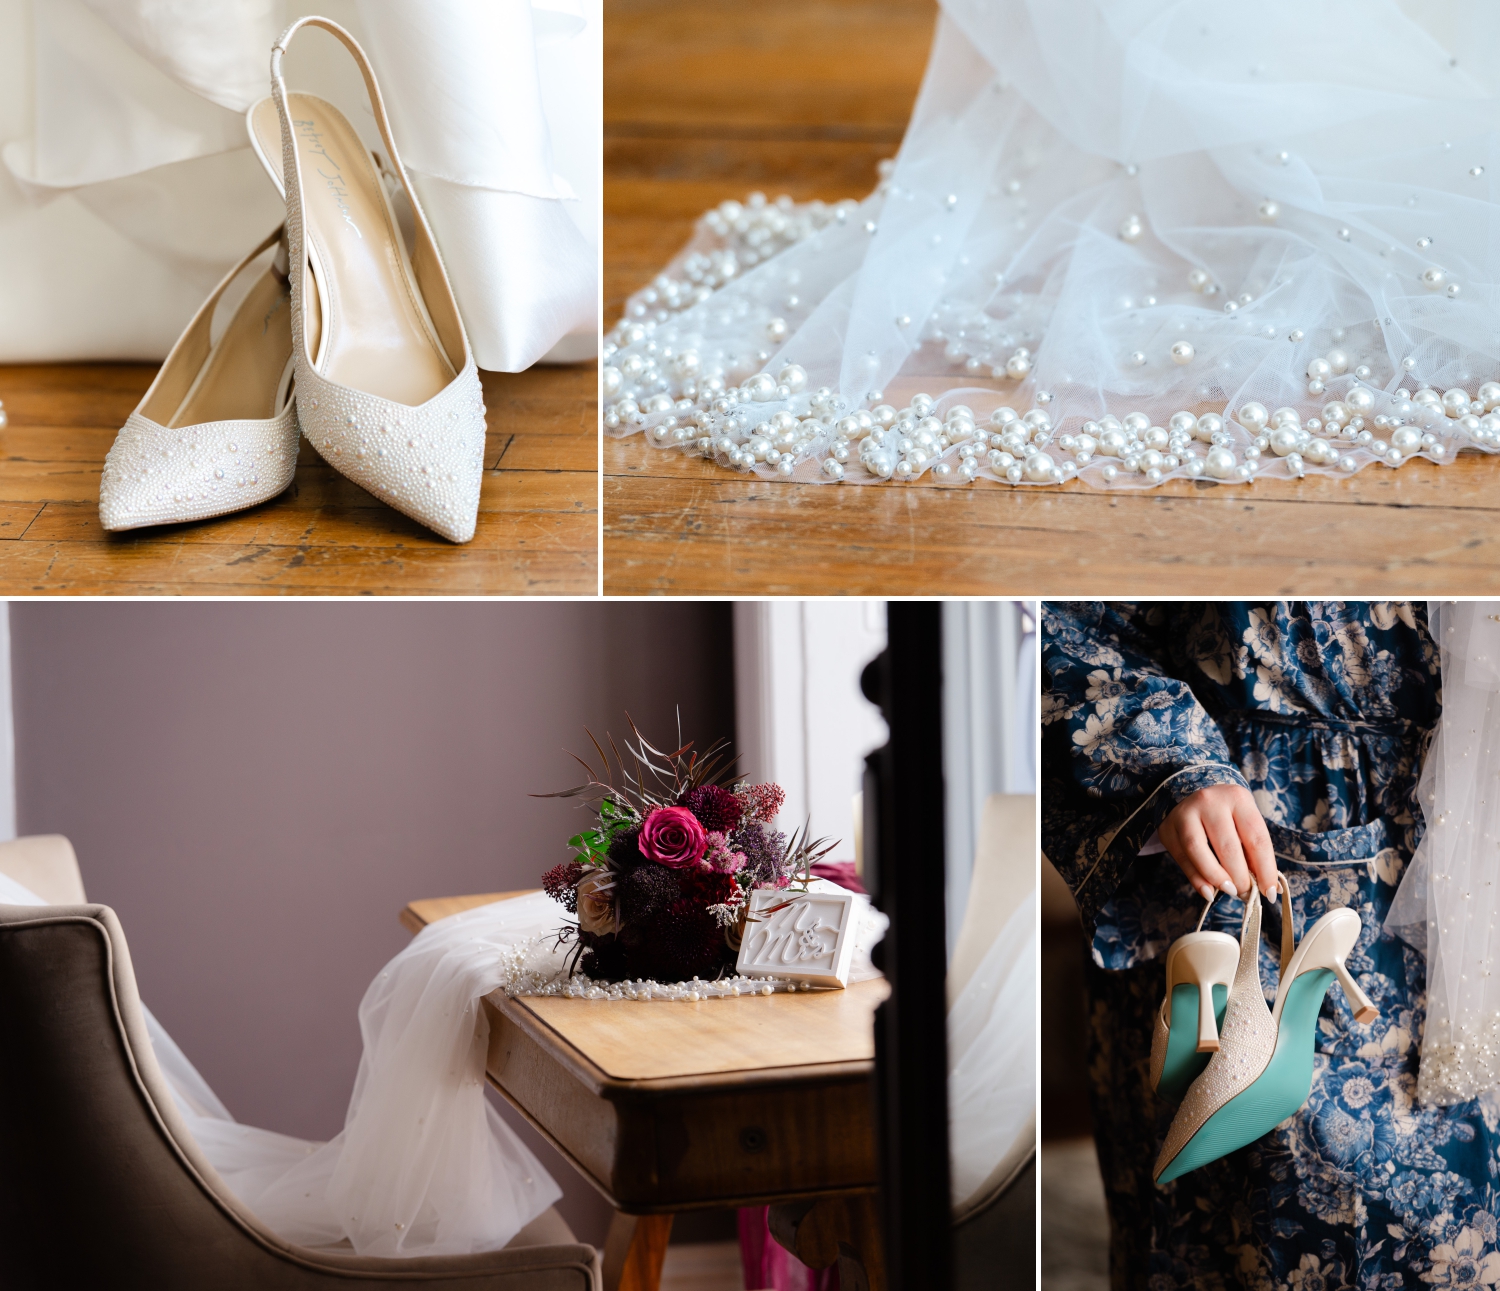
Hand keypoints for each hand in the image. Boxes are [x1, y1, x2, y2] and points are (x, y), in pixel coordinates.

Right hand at [1158, 783, 1277, 903]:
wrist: (1194, 798)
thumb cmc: (1228, 816)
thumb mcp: (1245, 824)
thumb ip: (1255, 853)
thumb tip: (1271, 889)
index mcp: (1237, 798)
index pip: (1256, 839)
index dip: (1265, 870)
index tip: (1270, 893)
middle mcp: (1209, 801)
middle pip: (1228, 847)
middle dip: (1240, 878)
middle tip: (1247, 894)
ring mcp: (1185, 813)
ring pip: (1198, 851)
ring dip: (1217, 878)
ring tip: (1230, 891)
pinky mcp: (1168, 828)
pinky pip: (1183, 858)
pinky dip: (1197, 879)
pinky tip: (1209, 891)